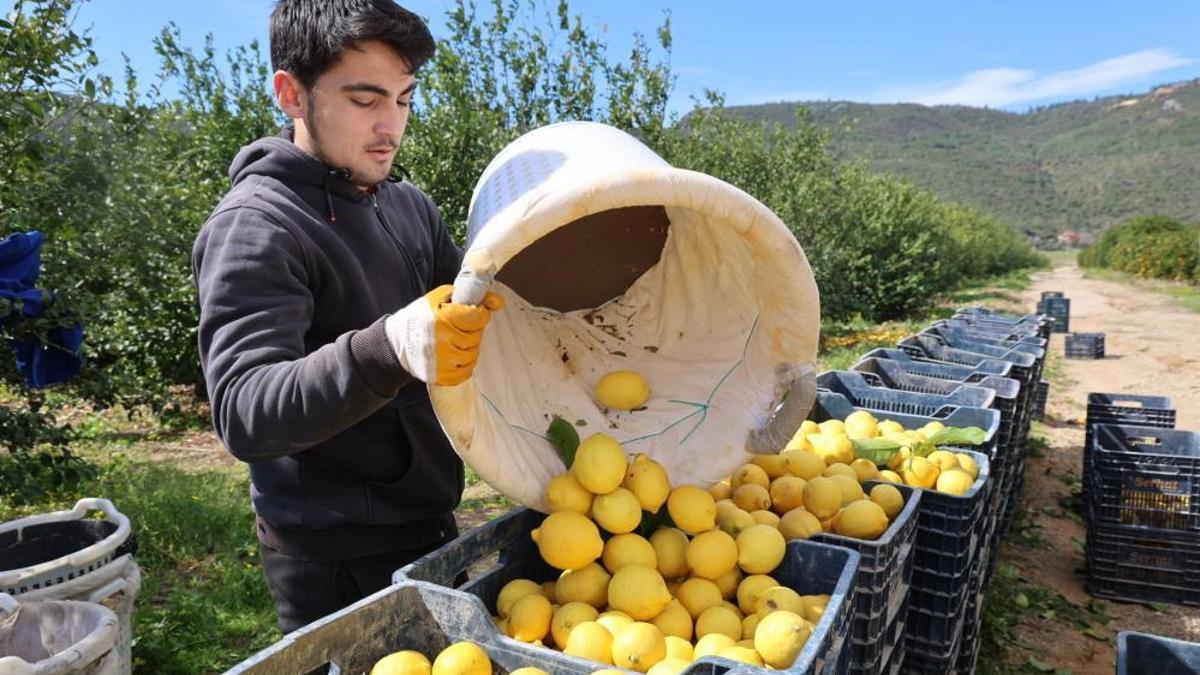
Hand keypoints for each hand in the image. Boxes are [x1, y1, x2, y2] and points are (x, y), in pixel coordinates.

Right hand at [385, 285, 504, 385]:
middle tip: (456, 328)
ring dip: (467, 346)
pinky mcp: (443, 376)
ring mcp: (444, 361)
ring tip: (451, 341)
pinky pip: (467, 370)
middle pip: (477, 336)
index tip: (470, 314)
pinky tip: (451, 354)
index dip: (478, 314)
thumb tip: (498, 301)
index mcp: (443, 319)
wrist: (396, 344)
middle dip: (470, 330)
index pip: (478, 317)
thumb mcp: (440, 298)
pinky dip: (463, 362)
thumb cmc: (419, 318)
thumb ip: (470, 295)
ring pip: (474, 353)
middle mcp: (444, 341)